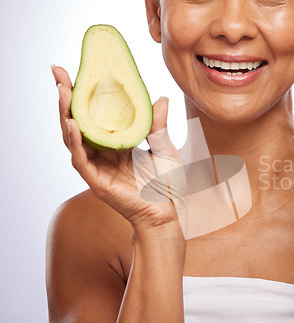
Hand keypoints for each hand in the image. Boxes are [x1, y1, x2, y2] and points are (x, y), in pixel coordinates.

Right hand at [52, 66, 184, 232]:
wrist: (167, 212)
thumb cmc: (165, 184)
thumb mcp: (164, 148)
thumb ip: (158, 125)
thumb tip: (160, 97)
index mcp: (115, 142)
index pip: (94, 114)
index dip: (84, 95)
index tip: (78, 70)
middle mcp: (102, 152)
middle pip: (78, 121)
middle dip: (67, 97)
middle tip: (58, 72)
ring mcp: (97, 167)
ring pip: (73, 138)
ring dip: (66, 113)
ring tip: (62, 91)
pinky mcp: (97, 181)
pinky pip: (81, 159)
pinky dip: (75, 142)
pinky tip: (72, 123)